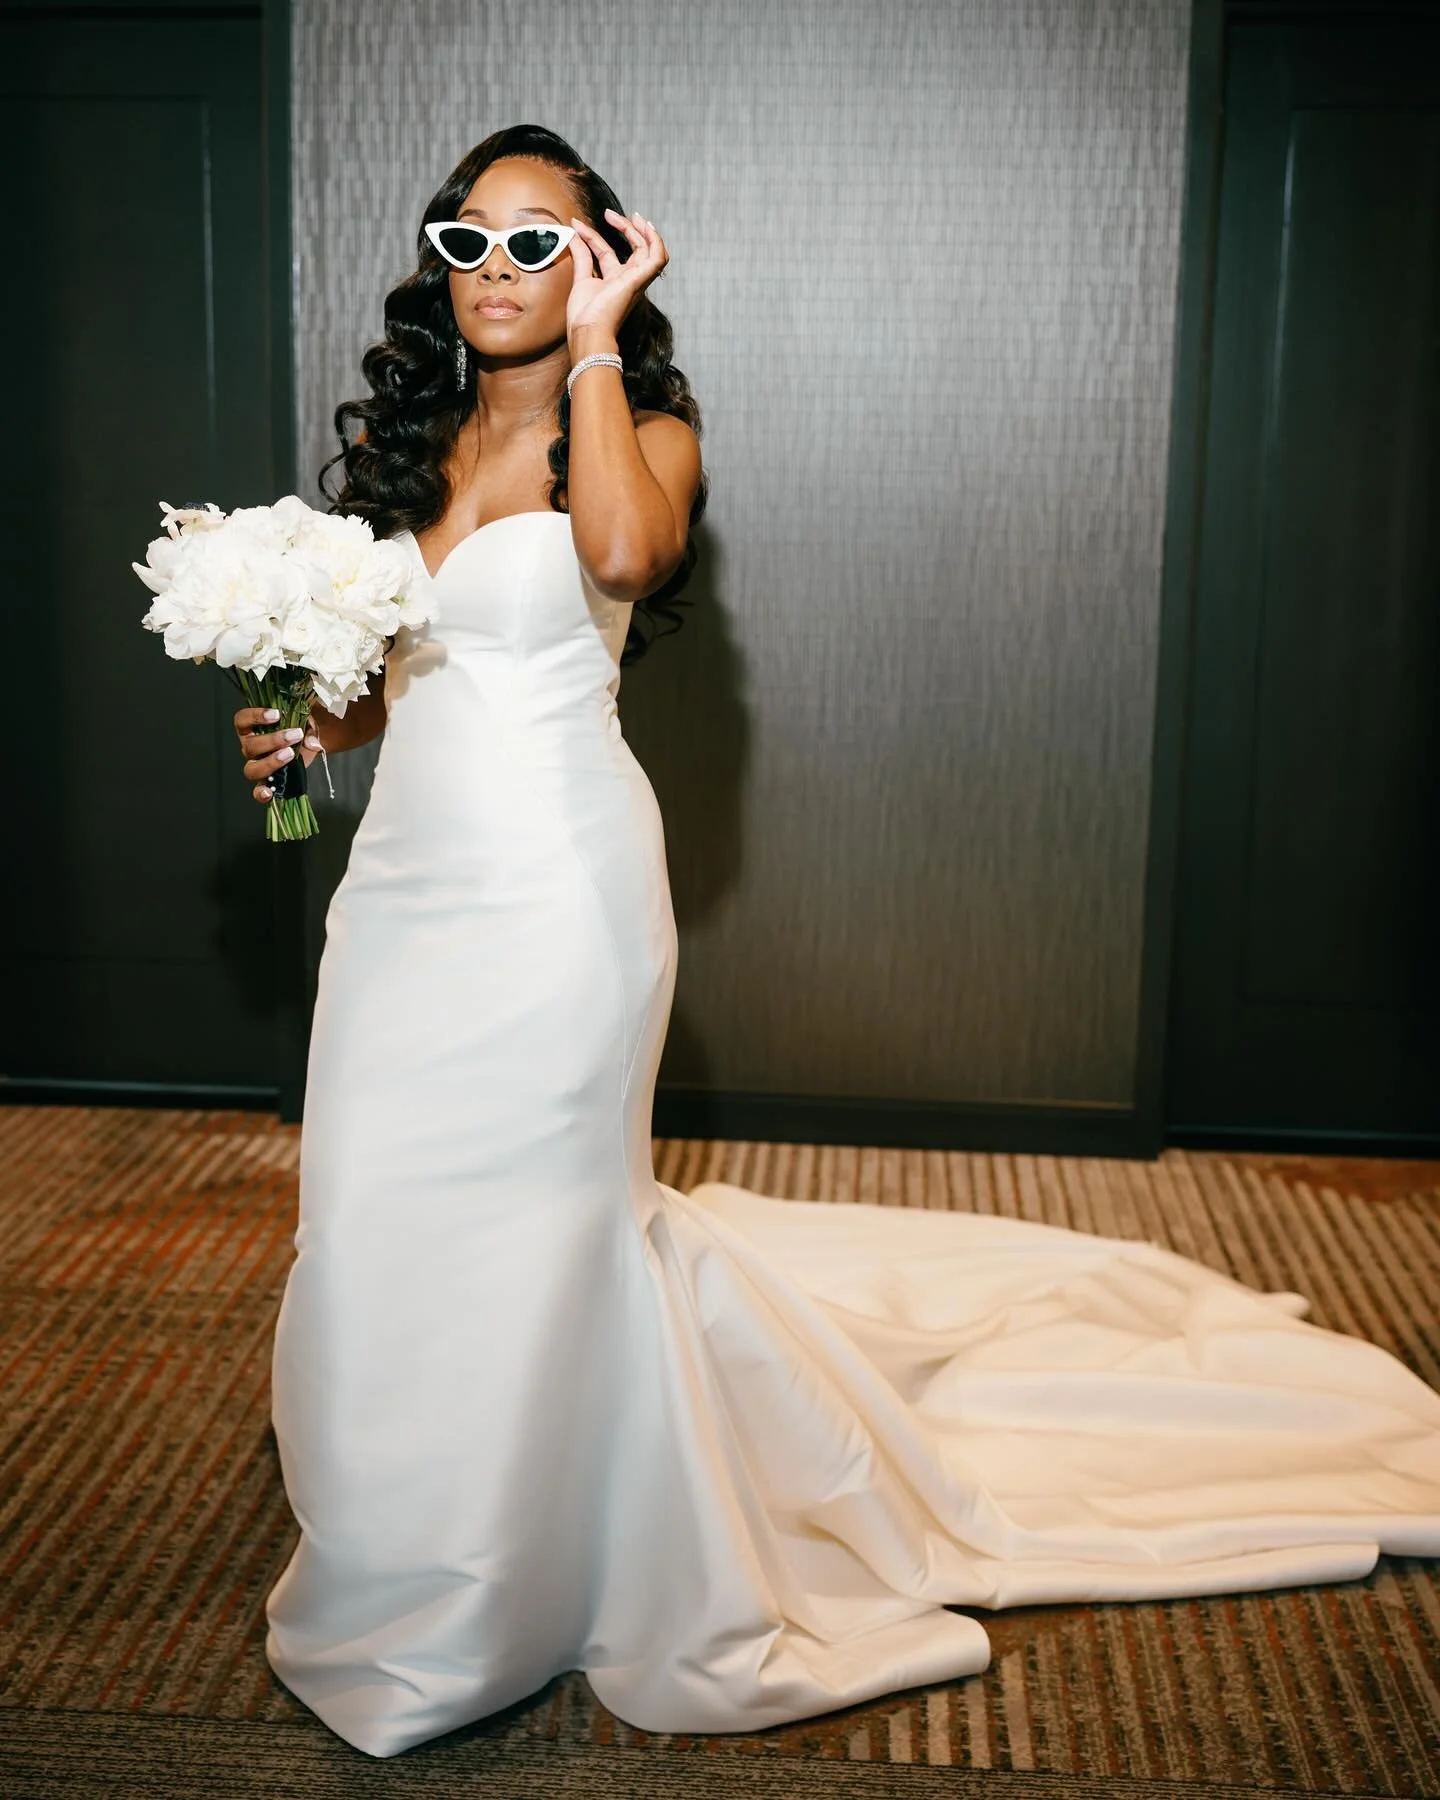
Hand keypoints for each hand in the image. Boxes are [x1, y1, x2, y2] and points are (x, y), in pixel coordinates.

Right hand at [234, 706, 322, 806]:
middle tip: (295, 735)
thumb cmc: (298, 728)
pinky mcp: (266, 781)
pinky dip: (260, 793)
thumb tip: (312, 743)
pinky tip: (269, 793)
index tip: (276, 714)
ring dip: (271, 762)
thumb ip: (309, 729)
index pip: (242, 720)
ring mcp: (256, 765)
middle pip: (250, 746)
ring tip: (290, 754)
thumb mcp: (305, 722)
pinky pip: (257, 791)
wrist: (307, 745)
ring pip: (252, 768)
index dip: (255, 716)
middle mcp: (249, 746)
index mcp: (252, 728)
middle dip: (273, 740)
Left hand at [565, 208, 667, 344]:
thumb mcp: (581, 278)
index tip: (578, 225)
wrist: (588, 331)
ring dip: (644, 231)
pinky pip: (658, 258)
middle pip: (635, 249)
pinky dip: (656, 241)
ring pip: (651, 251)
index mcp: (613, 282)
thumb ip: (580, 255)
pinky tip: (647, 227)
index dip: (593, 236)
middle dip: (626, 228)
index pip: (607, 252)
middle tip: (609, 214)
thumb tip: (573, 231)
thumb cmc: (585, 316)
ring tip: (633, 217)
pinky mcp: (639, 279)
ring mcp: (636, 280)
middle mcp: (628, 280)